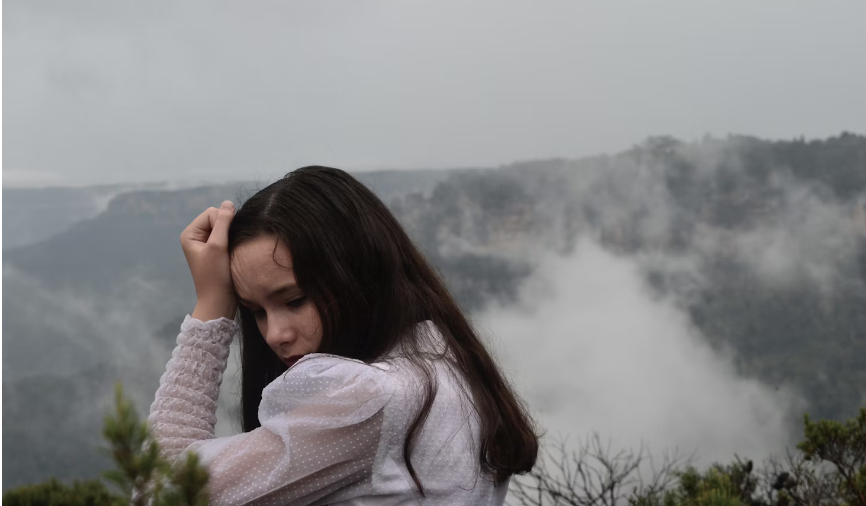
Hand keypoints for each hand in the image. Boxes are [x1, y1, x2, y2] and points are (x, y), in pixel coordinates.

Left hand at [180, 200, 236, 320]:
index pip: (212, 213)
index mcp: (190, 234)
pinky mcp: (215, 251)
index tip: (225, 243)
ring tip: (230, 251)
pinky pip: (227, 236)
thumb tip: (228, 202)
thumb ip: (223, 222)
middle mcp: (196, 237)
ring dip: (231, 235)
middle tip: (228, 248)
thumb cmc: (215, 275)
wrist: (219, 301)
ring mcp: (206, 244)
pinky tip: (233, 253)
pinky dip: (232, 241)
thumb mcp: (218, 246)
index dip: (222, 224)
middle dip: (227, 228)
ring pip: (224, 227)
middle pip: (217, 218)